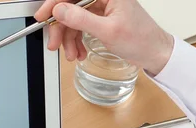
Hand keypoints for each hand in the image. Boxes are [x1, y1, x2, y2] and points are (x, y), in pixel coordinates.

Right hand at [35, 0, 173, 74]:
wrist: (153, 52)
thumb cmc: (140, 39)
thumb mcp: (107, 31)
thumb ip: (81, 19)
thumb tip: (59, 10)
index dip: (54, 3)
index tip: (42, 16)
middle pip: (70, 8)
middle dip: (61, 29)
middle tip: (54, 44)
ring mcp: (101, 7)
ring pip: (73, 20)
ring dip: (69, 40)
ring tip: (72, 55)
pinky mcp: (100, 18)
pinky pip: (80, 27)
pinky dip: (76, 42)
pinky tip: (79, 52)